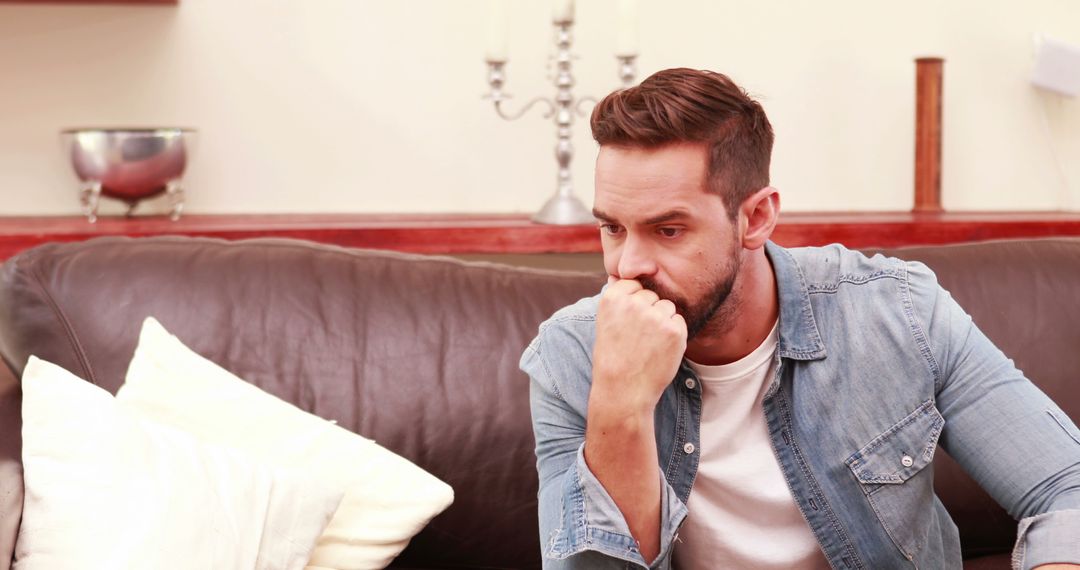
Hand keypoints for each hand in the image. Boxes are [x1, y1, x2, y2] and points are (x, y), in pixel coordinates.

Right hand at [591, 276, 687, 412]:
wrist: (623, 390)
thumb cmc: (613, 357)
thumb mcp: (605, 322)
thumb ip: (616, 297)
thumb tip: (616, 274)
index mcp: (613, 298)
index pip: (634, 285)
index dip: (634, 304)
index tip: (628, 323)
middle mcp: (634, 302)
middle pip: (652, 295)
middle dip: (649, 312)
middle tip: (638, 338)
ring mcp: (656, 315)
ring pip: (667, 307)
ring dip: (663, 322)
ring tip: (648, 345)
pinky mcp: (675, 329)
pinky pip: (679, 321)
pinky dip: (674, 335)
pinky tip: (659, 350)